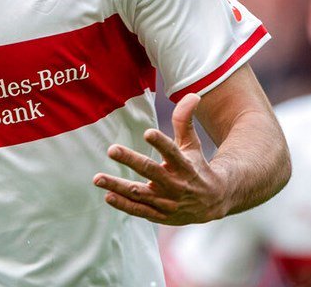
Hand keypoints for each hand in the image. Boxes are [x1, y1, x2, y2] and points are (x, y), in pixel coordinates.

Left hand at [93, 93, 228, 224]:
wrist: (213, 202)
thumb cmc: (197, 166)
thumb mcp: (192, 144)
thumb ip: (185, 121)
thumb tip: (192, 94)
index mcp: (185, 165)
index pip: (172, 152)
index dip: (161, 142)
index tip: (147, 132)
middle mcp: (176, 184)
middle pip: (151, 171)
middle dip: (131, 160)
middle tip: (111, 149)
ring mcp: (167, 202)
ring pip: (140, 193)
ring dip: (118, 186)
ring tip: (97, 178)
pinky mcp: (160, 215)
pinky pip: (140, 210)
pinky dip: (124, 204)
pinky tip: (108, 195)